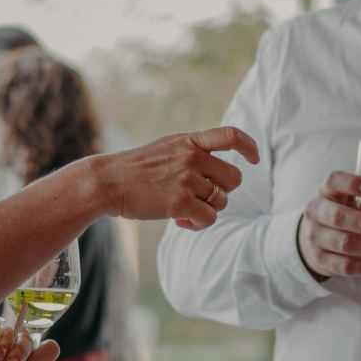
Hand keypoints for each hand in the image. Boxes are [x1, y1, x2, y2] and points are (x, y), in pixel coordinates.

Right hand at [91, 126, 258, 229]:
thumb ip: (192, 151)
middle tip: (202, 198)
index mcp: (190, 141)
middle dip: (224, 191)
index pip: (231, 135)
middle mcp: (192, 157)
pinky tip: (180, 221)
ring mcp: (187, 179)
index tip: (253, 159)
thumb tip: (217, 165)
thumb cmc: (135, 169)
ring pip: (222, 201)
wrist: (107, 182)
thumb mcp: (166, 148)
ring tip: (185, 211)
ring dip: (208, 210)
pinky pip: (208, 218)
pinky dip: (198, 224)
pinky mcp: (180, 202)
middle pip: (234, 178)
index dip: (249, 147)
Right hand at [296, 172, 360, 280]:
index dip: (351, 183)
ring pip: (344, 244)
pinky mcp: (320, 260)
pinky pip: (344, 265)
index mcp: (326, 191)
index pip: (333, 181)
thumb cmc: (340, 214)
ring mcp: (315, 237)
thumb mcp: (357, 204)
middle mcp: (317, 212)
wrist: (310, 238)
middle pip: (338, 217)